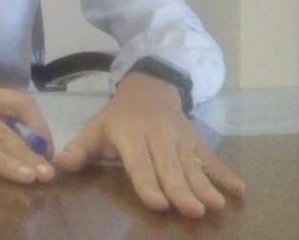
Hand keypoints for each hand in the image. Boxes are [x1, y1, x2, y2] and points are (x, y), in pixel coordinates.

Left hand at [55, 71, 244, 217]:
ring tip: (217, 205)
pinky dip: (226, 172)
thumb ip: (80, 148)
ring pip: (193, 165)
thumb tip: (59, 165)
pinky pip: (212, 158)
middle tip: (193, 211)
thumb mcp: (96, 127)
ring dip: (206, 185)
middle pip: (170, 168)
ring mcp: (180, 139)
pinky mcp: (197, 141)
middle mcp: (158, 137)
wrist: (149, 88)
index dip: (148, 183)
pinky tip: (240, 189)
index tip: (158, 204)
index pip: (140, 163)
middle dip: (182, 190)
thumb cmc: (118, 117)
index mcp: (131, 135)